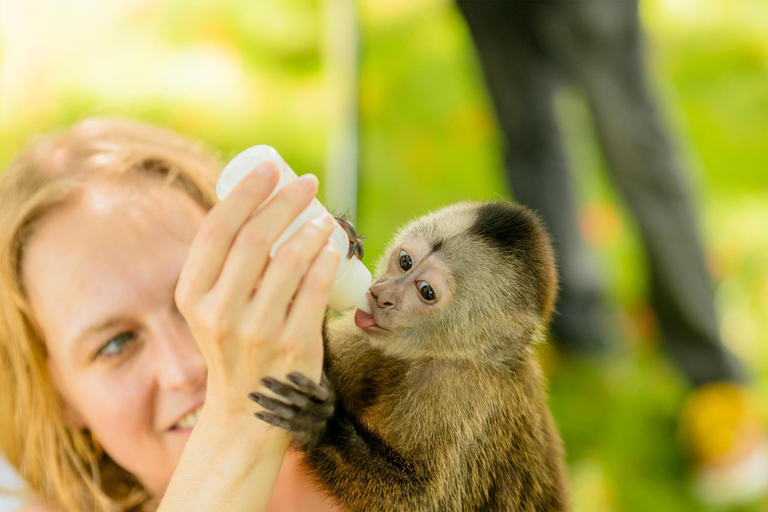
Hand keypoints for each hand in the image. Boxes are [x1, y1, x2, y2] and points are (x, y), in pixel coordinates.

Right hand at [174, 162, 340, 423]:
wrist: (247, 408)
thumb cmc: (233, 343)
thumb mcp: (210, 307)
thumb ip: (224, 266)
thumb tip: (260, 203)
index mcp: (192, 294)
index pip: (217, 229)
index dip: (246, 191)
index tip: (270, 167)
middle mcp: (218, 312)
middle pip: (255, 238)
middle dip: (286, 200)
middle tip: (307, 183)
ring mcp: (257, 331)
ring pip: (290, 261)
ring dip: (312, 228)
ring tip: (323, 218)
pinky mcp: (292, 346)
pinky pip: (316, 290)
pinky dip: (327, 261)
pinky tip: (331, 247)